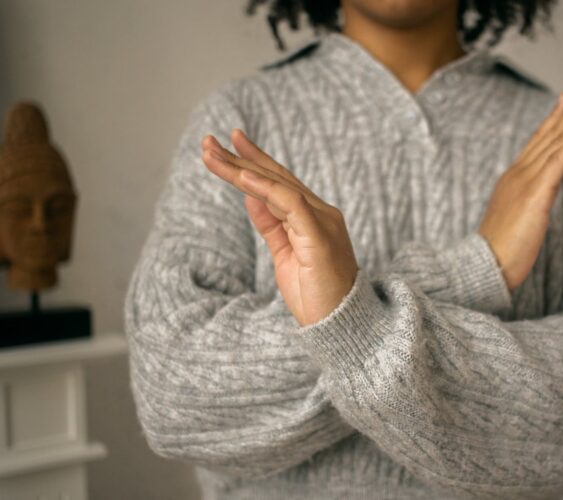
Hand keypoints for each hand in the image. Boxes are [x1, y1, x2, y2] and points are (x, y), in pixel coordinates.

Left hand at [200, 129, 358, 326]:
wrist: (339, 325)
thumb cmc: (316, 296)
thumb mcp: (285, 256)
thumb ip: (272, 225)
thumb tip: (251, 197)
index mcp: (313, 218)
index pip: (280, 182)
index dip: (254, 161)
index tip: (229, 144)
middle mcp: (321, 213)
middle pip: (276, 178)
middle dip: (241, 158)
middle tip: (208, 142)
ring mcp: (322, 221)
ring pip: (277, 185)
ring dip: (242, 169)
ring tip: (212, 154)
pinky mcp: (319, 235)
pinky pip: (290, 203)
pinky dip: (264, 188)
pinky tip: (241, 177)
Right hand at [478, 84, 562, 289]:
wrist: (484, 267)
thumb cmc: (498, 252)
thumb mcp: (515, 220)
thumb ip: (526, 203)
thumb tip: (536, 200)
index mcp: (513, 179)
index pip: (537, 143)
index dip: (554, 119)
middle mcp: (519, 174)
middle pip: (550, 136)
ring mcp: (526, 183)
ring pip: (557, 143)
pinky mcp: (535, 196)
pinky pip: (558, 164)